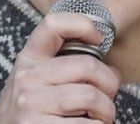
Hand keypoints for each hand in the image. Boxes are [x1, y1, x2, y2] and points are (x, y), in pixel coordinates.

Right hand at [0, 13, 120, 122]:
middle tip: (109, 96)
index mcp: (29, 59)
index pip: (53, 24)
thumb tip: (113, 72)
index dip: (83, 24)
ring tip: (101, 117)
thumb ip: (69, 69)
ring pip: (91, 96)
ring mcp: (30, 104)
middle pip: (87, 65)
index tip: (98, 39)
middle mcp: (27, 78)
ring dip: (106, 110)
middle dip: (110, 83)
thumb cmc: (32, 110)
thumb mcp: (39, 81)